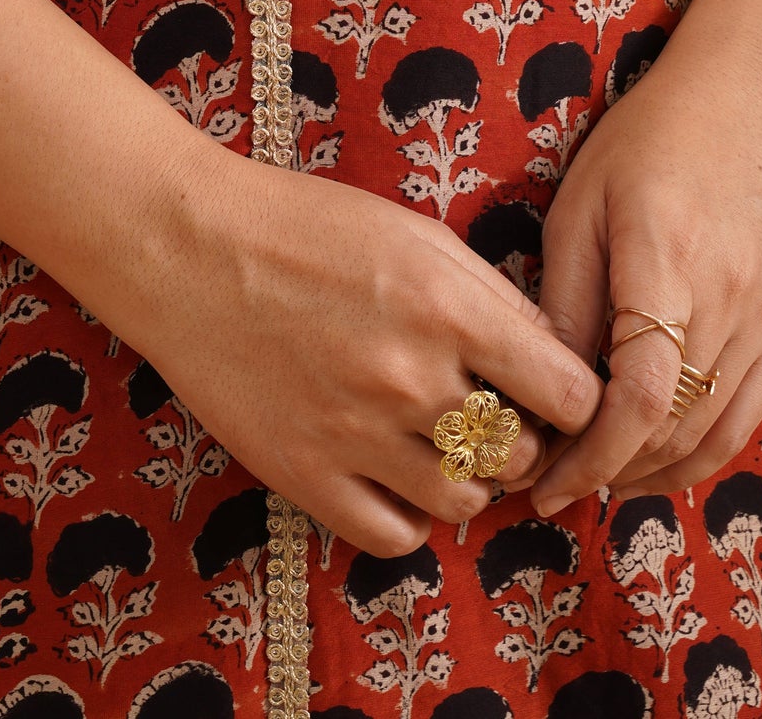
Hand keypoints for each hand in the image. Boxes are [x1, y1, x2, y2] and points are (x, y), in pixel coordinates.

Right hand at [0, 0, 599, 559]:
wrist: (189, 248)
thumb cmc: (306, 226)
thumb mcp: (416, 233)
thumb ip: (489, 298)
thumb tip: (548, 358)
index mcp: (450, 305)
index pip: (569, 392)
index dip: (572, 397)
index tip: (553, 391)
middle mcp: (415, 377)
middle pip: (521, 453)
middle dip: (518, 438)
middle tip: (492, 415)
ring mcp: (360, 434)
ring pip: (462, 501)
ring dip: (463, 478)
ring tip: (436, 441)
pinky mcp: (308, 475)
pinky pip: (394, 535)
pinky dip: (406, 514)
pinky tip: (391, 473)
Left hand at [529, 36, 761, 512]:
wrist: (755, 97)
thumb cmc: (652, 137)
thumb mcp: (583, 200)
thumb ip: (566, 297)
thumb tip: (543, 387)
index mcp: (665, 261)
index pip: (637, 396)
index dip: (589, 455)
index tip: (544, 481)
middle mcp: (726, 302)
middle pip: (670, 430)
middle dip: (605, 473)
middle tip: (550, 484)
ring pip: (709, 438)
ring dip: (649, 474)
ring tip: (593, 478)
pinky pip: (744, 421)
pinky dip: (697, 454)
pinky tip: (653, 459)